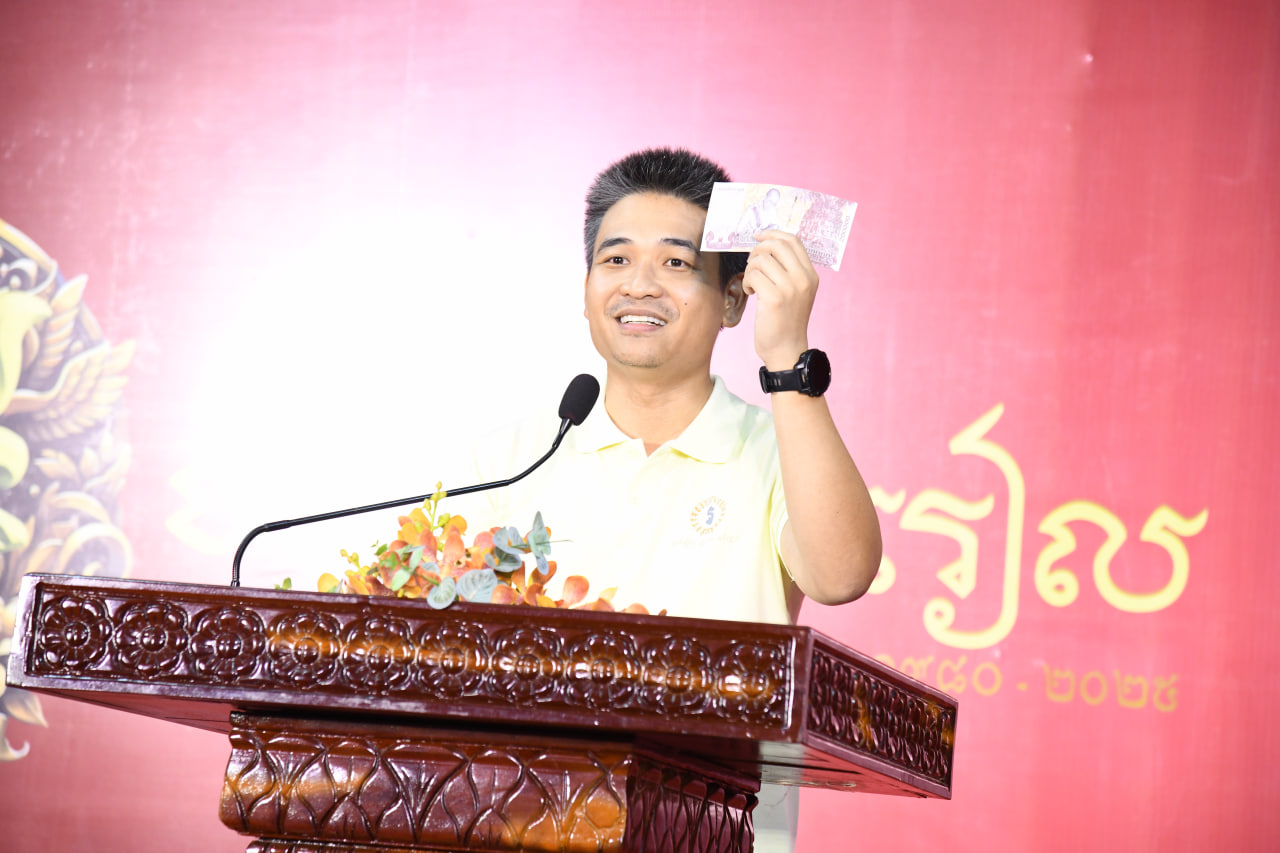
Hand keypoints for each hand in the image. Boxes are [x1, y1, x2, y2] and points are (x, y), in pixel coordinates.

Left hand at [742, 230, 818, 369]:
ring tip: (753, 284)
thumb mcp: (796, 292)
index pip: (793, 240)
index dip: (772, 234)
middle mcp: (803, 279)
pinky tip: (751, 293)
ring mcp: (790, 288)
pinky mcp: (774, 298)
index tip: (758, 236)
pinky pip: (753, 276)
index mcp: (811, 275)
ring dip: (750, 270)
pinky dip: (747, 282)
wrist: (786, 349)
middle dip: (758, 249)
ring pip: (761, 260)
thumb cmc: (786, 320)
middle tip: (752, 263)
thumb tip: (767, 245)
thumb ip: (789, 270)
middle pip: (776, 245)